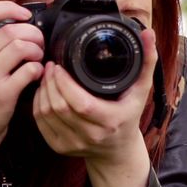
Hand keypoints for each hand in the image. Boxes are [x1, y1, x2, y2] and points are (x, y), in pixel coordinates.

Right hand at [0, 1, 45, 159]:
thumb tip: (17, 23)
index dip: (7, 7)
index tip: (23, 14)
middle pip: (10, 30)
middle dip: (32, 32)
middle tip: (38, 42)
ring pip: (21, 47)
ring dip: (37, 50)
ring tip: (37, 57)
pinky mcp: (1, 95)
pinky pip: (28, 70)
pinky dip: (38, 69)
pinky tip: (36, 74)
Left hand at [33, 29, 157, 186]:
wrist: (117, 152)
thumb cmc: (129, 116)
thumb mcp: (141, 91)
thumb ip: (146, 62)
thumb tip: (148, 34)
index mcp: (110, 121)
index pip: (80, 102)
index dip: (64, 83)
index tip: (59, 66)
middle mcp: (91, 135)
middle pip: (59, 107)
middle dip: (50, 82)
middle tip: (50, 66)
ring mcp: (73, 144)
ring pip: (46, 114)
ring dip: (42, 91)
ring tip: (46, 76)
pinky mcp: (59, 147)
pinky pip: (41, 123)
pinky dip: (38, 104)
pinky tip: (42, 92)